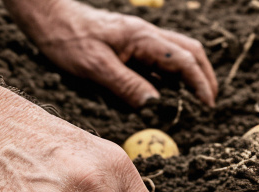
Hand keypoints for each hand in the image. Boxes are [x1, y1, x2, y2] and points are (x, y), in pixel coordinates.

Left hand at [5, 0, 217, 107]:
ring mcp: (139, 39)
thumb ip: (126, 85)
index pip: (184, 59)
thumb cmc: (68, 40)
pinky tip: (166, 92)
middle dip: (204, 76)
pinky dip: (171, 75)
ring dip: (190, 74)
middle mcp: (146, 35)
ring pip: (177, 53)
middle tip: (209, 103)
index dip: (200, 83)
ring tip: (194, 100)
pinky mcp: (129, 45)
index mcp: (142, 38)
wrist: (49, 19)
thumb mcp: (95, 67)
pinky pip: (159, 59)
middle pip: (190, 51)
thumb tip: (154, 105)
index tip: (208, 105)